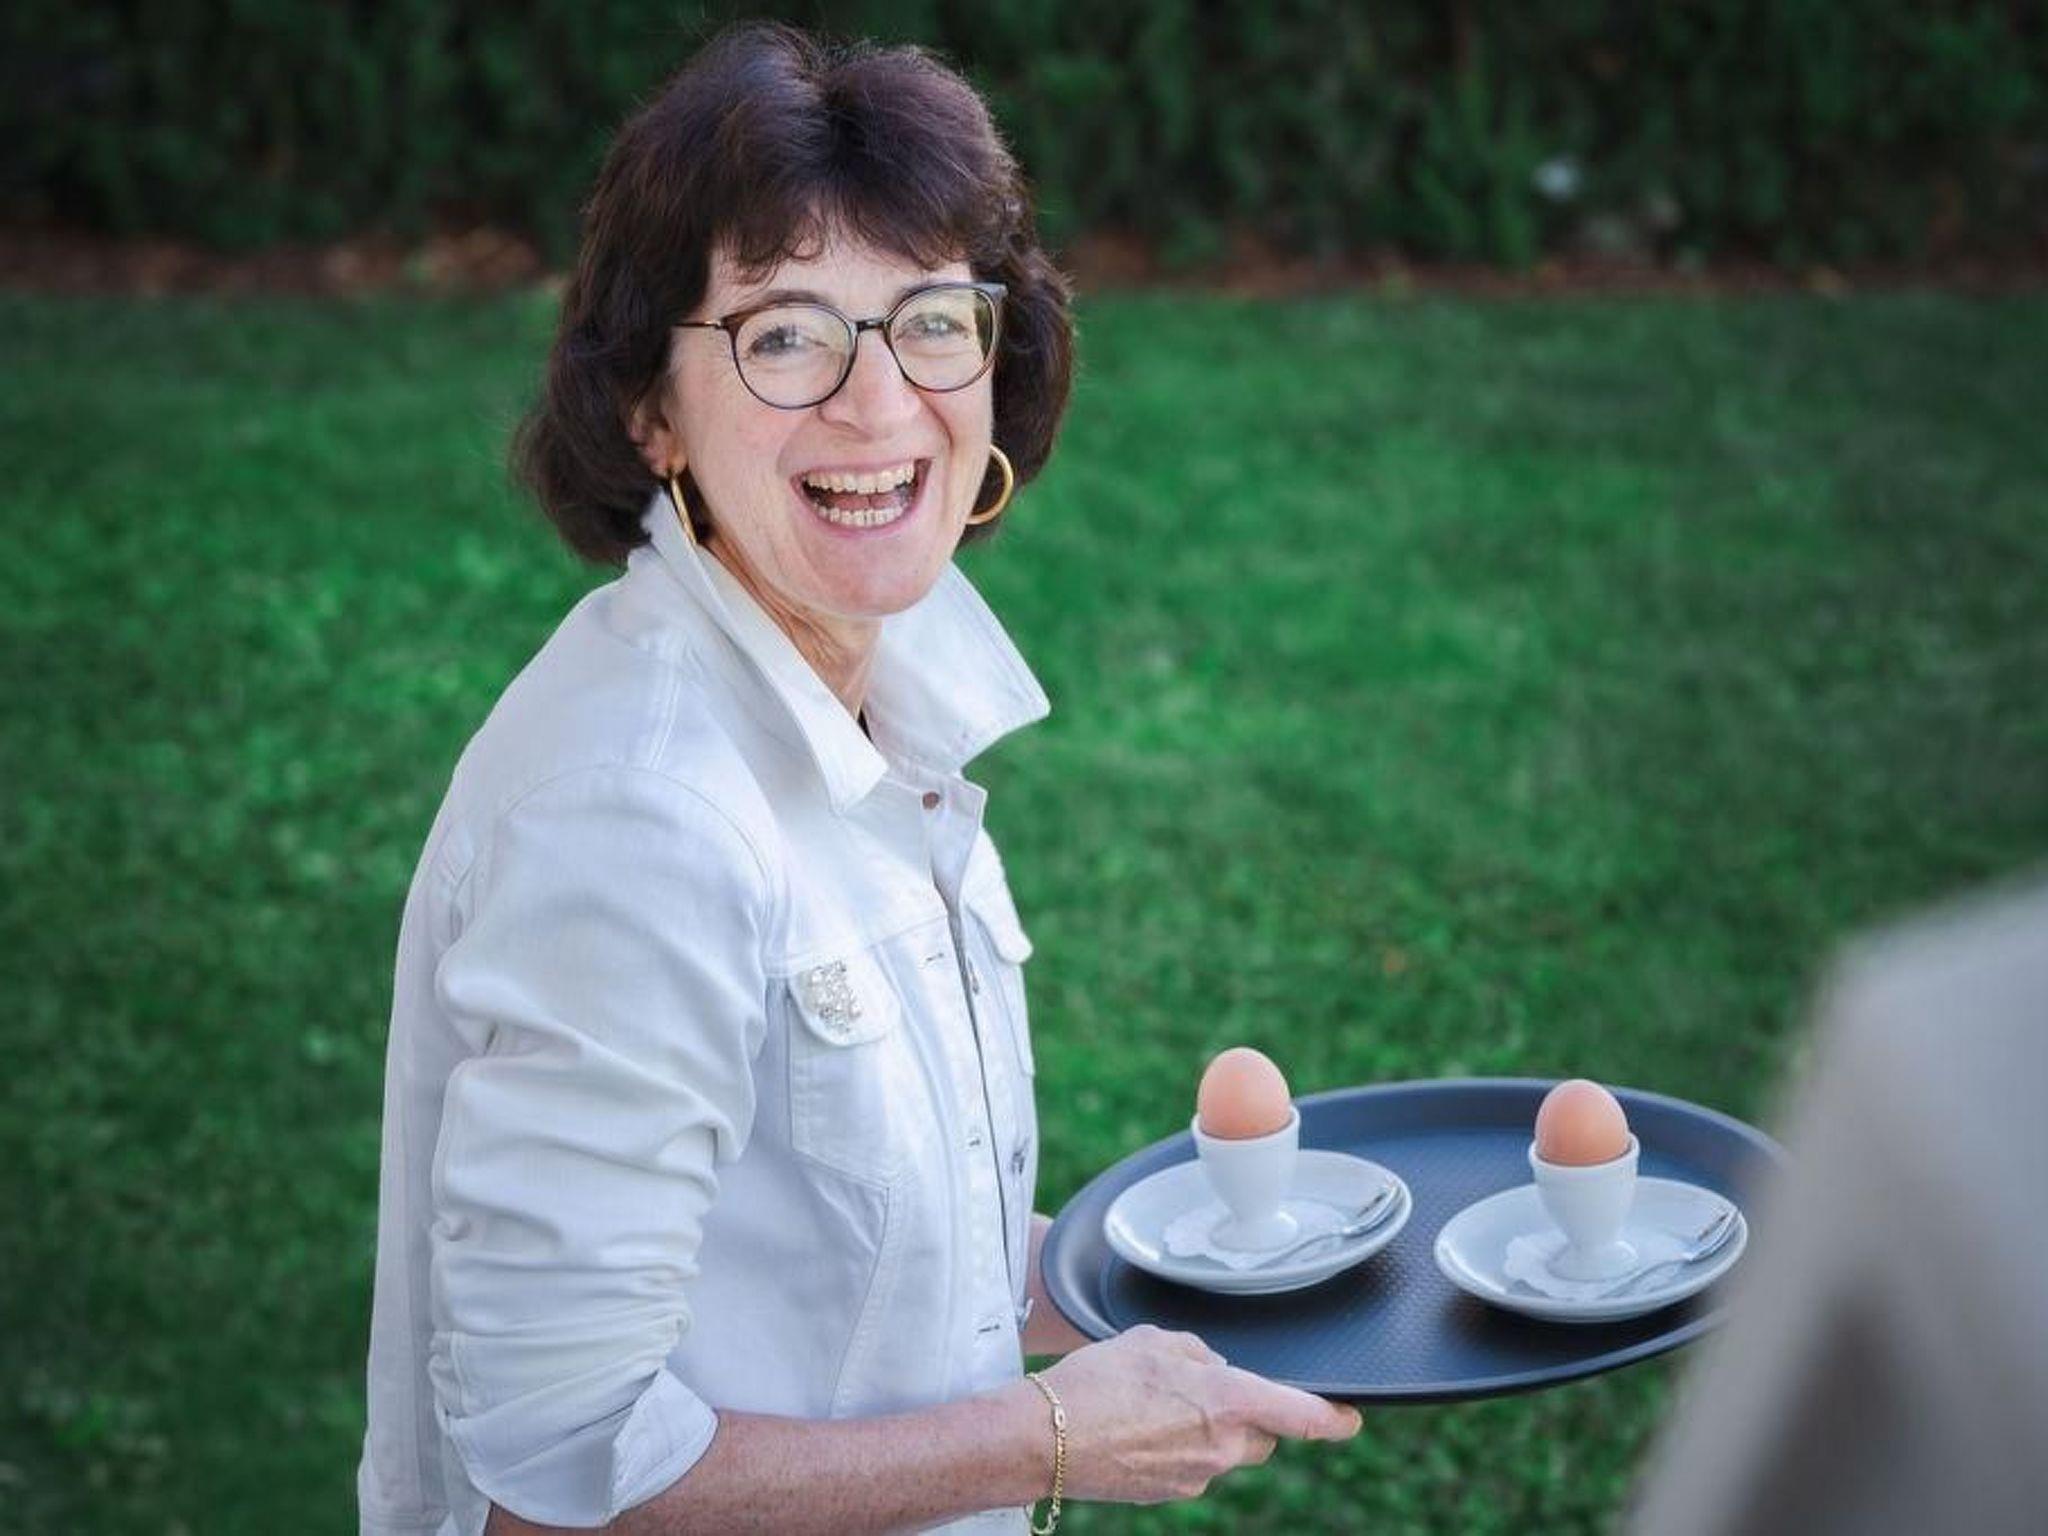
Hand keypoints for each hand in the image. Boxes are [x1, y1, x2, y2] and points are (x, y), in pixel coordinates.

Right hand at [1033, 1323, 1360, 1504]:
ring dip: (1206, 1430)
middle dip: (1245, 1414)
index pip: (1299, 1415)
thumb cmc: (1097, 1381)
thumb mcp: (1153, 1340)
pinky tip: (1136, 1429)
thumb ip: (1197, 1353)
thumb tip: (1211, 1371)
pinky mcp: (1170, 1494)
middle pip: (1260, 1434)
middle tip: (1200, 1391)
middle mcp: (1222, 1446)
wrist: (1044, 1438)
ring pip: (1224, 1451)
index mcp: (1227, 1402)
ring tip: (1152, 1407)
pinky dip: (1176, 1448)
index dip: (1332, 1417)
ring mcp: (1197, 1477)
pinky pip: (1192, 1467)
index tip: (1349, 1418)